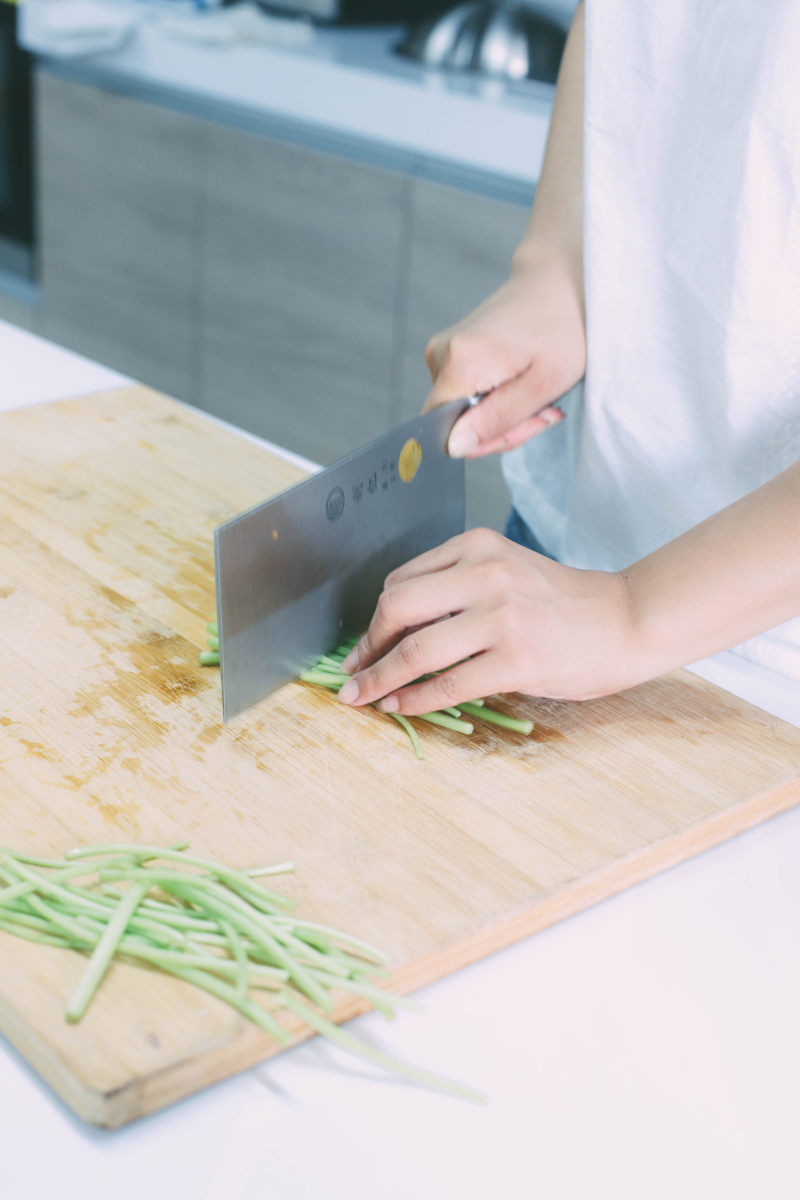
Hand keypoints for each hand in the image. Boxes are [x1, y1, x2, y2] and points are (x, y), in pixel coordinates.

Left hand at [337, 529, 636, 713]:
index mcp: (477, 547)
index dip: (375, 619)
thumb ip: (457, 589)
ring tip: (362, 697)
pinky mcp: (517, 660)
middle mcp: (486, 574)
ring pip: (417, 650)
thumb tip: (394, 631)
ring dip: (380, 678)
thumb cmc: (563, 602)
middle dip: (368, 646)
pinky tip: (400, 706)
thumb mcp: (507, 572)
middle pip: (397, 608)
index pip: (402, 582)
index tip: (365, 645)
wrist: (626, 620)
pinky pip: (449, 683)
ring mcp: (503, 617)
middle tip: (354, 672)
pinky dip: (415, 698)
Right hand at [423, 253, 585, 458]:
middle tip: (544, 412)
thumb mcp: (541, 386)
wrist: (560, 281)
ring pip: (463, 412)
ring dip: (504, 416)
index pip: (447, 432)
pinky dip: (497, 400)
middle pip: (456, 423)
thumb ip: (495, 420)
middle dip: (502, 429)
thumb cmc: (562, 328)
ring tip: (539, 397)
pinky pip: (466, 396)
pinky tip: (524, 386)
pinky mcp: (449, 352)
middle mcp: (439, 355)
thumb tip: (454, 448)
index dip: (486, 441)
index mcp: (459, 363)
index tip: (529, 423)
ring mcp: (441, 352)